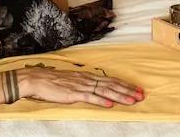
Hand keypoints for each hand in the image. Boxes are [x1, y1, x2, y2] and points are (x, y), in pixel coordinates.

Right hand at [17, 67, 143, 107]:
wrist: (38, 80)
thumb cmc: (54, 82)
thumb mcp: (73, 81)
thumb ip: (85, 84)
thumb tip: (96, 89)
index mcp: (88, 76)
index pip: (110, 80)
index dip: (124, 85)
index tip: (136, 89)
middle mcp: (87, 79)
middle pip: (111, 85)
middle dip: (127, 90)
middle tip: (141, 95)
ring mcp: (81, 86)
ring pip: (105, 91)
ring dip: (119, 96)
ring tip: (131, 100)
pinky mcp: (74, 94)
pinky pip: (90, 97)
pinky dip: (101, 101)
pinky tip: (110, 104)